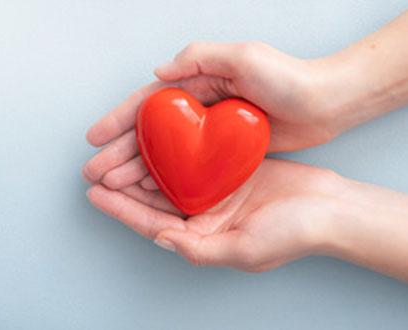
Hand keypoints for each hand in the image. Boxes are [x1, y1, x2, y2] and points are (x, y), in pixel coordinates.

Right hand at [82, 41, 339, 188]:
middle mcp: (196, 108)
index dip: (118, 121)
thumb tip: (160, 73)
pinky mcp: (223, 152)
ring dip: (135, 169)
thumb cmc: (289, 77)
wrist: (327, 102)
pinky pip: (185, 167)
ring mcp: (208, 132)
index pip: (146, 104)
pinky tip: (149, 191)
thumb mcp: (244, 56)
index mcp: (196, 83)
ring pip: (162, 154)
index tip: (94, 138)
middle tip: (94, 172)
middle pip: (148, 133)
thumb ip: (200, 59)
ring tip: (112, 186)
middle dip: (118, 152)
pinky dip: (164, 179)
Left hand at [87, 158, 343, 271]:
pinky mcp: (228, 172)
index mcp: (201, 238)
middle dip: (122, 187)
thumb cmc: (294, 234)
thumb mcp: (243, 250)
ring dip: (142, 168)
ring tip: (116, 154)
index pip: (151, 224)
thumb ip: (199, 248)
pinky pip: (193, 161)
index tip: (95, 194)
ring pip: (168, 179)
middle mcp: (203, 217)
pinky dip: (173, 152)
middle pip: (152, 201)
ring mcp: (215, 193)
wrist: (332, 208)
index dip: (121, 209)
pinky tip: (155, 140)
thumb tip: (162, 239)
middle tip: (95, 170)